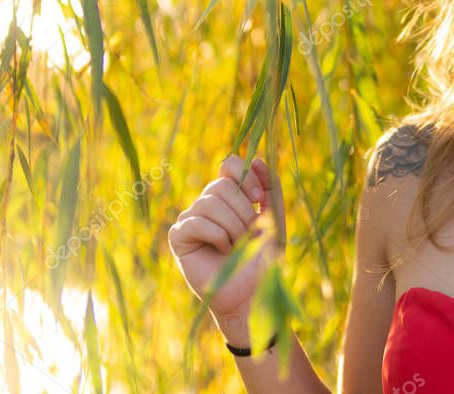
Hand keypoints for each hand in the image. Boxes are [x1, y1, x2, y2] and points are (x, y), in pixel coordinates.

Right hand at [168, 155, 285, 320]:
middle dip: (243, 212)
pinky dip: (217, 237)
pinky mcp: (178, 236)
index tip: (259, 200)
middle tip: (250, 235)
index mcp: (229, 195)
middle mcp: (207, 202)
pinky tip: (222, 251)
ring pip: (210, 203)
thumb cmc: (262, 258)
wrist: (251, 293)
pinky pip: (197, 222)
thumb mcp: (275, 218)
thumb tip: (257, 158)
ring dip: (232, 227)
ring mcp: (190, 217)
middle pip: (221, 185)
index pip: (230, 164)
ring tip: (236, 246)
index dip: (245, 177)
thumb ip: (271, 188)